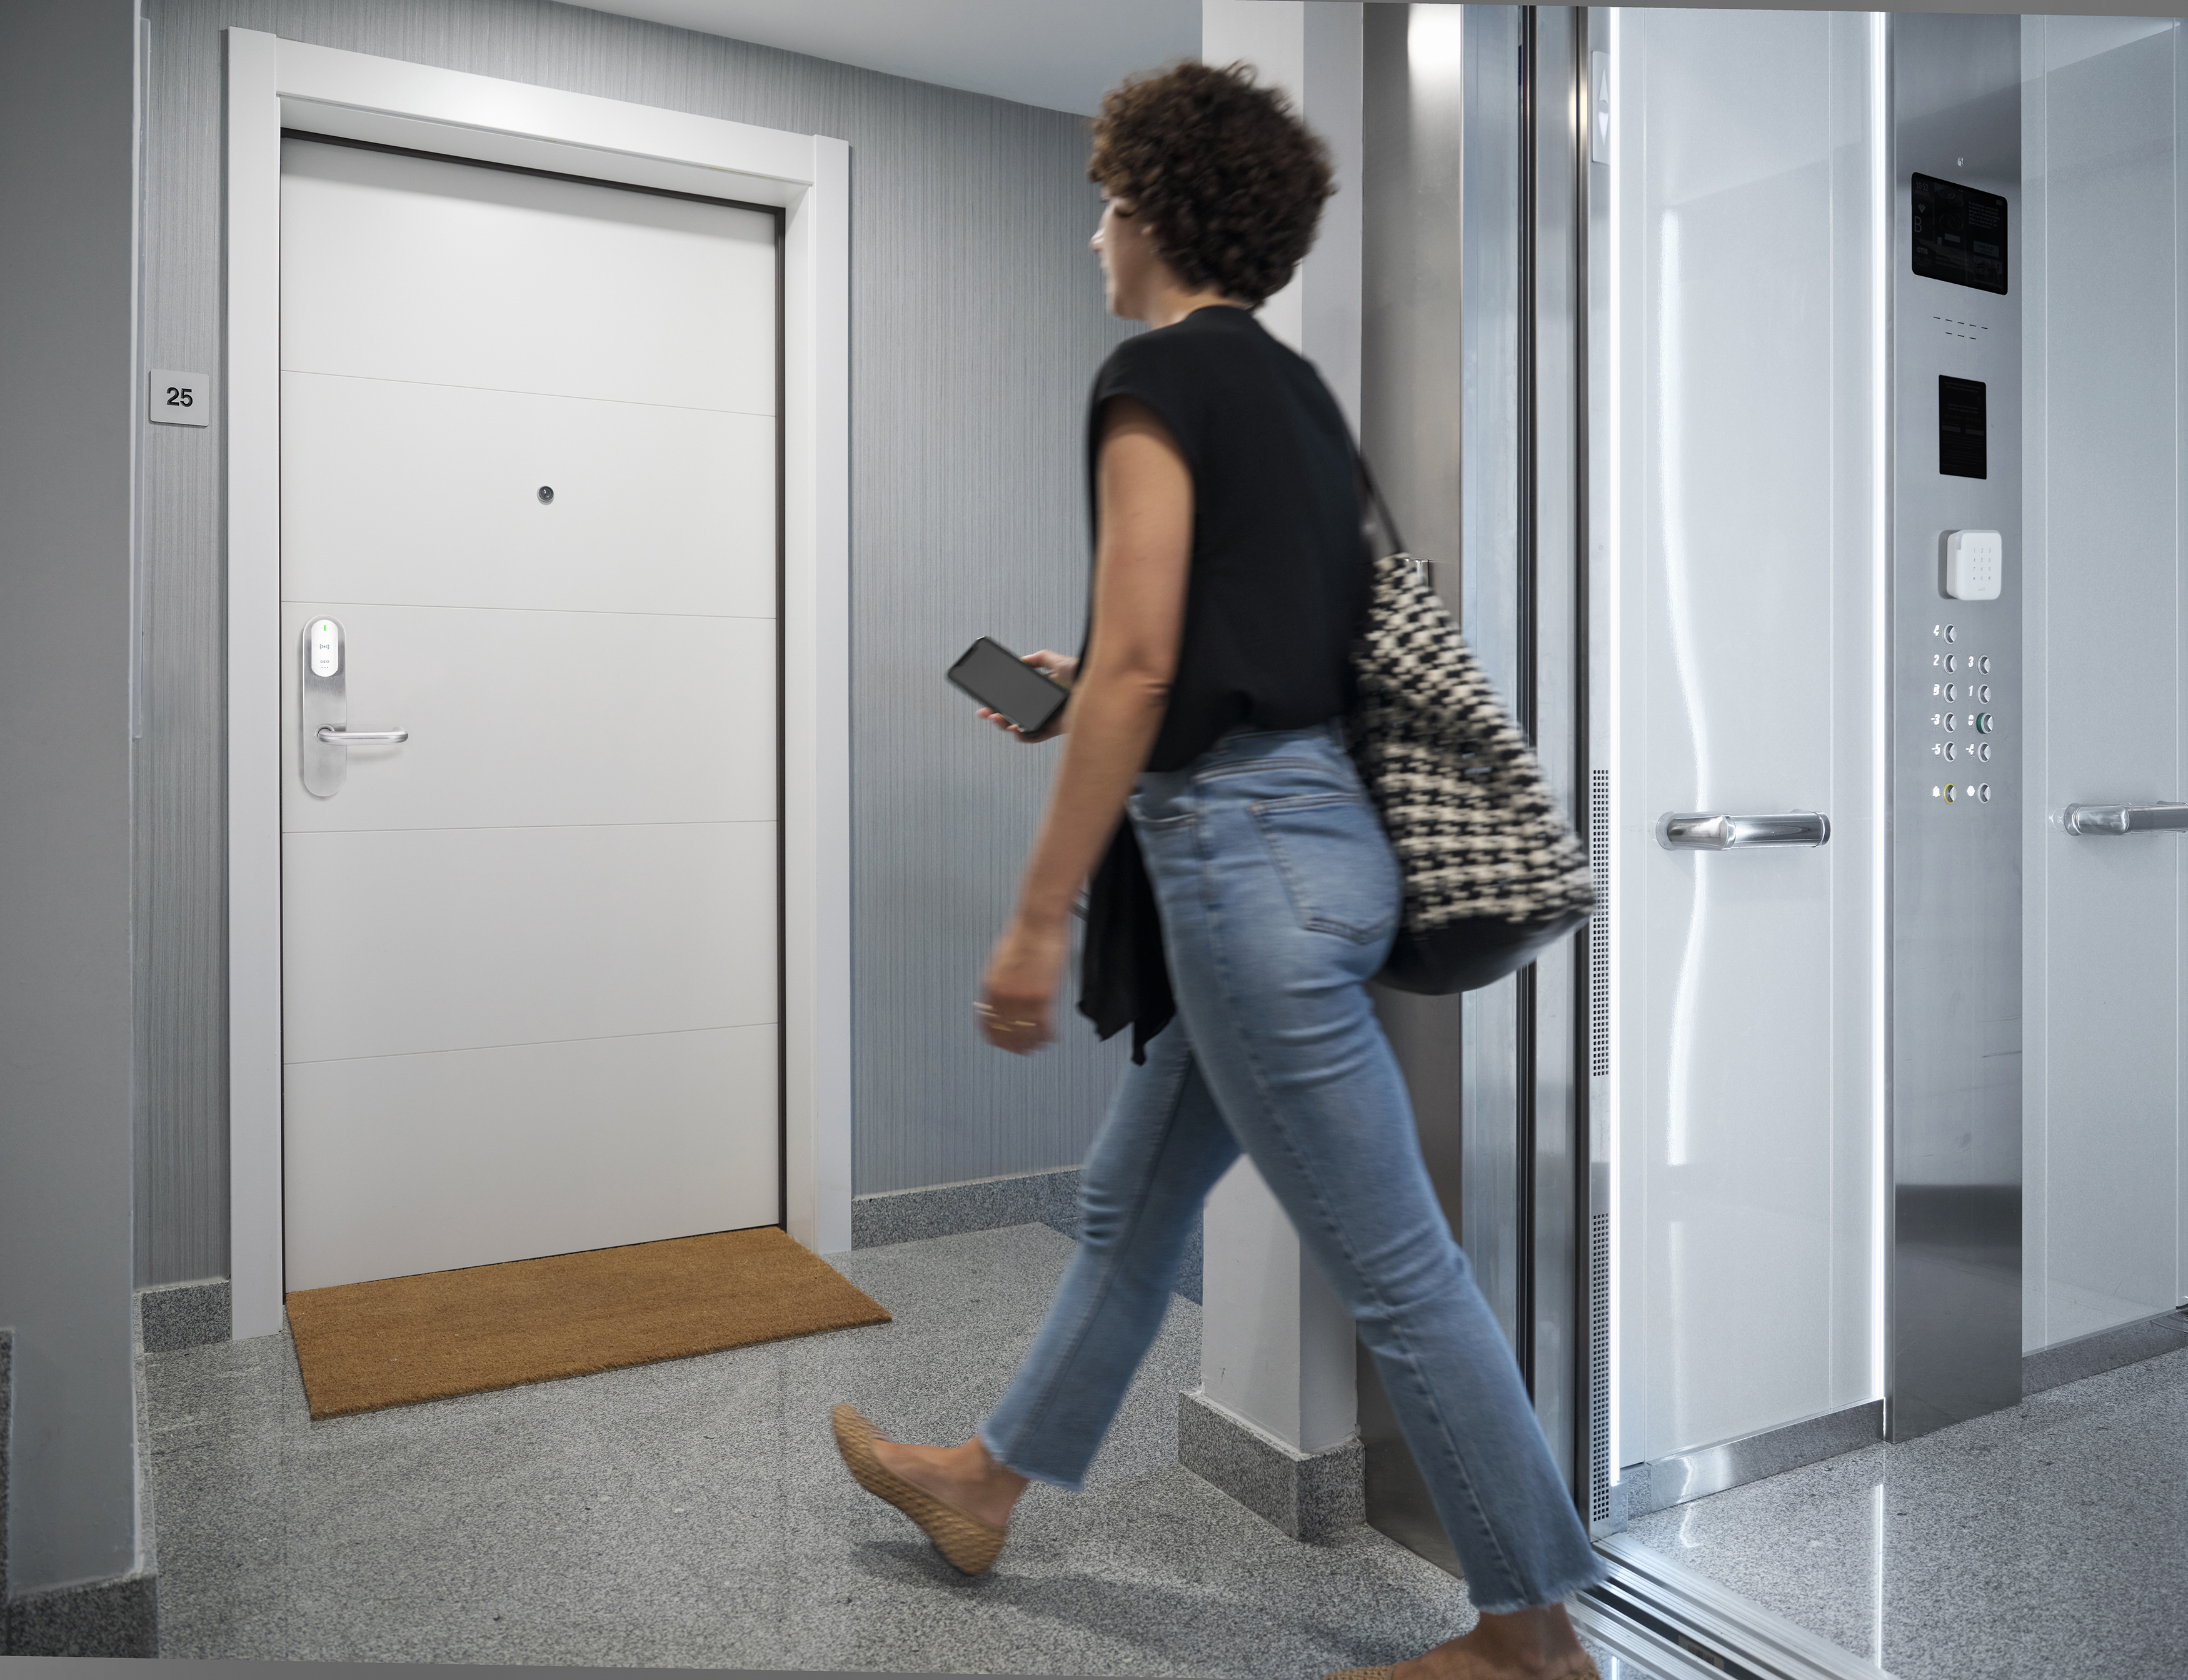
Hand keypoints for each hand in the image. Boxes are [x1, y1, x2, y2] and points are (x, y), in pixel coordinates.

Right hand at [976, 650, 1077, 743]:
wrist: (1099, 684)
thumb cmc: (1084, 672)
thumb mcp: (1058, 660)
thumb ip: (1039, 658)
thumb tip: (1021, 660)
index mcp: (1047, 693)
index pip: (1019, 699)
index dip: (1003, 701)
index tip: (989, 700)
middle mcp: (1048, 707)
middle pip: (1018, 714)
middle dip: (998, 714)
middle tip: (984, 712)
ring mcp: (1052, 719)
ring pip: (1024, 727)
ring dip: (1006, 725)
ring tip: (995, 719)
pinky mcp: (1058, 730)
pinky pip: (1037, 737)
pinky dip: (1023, 736)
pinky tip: (1014, 730)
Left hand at [976, 915, 1069, 1053]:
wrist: (1038, 923)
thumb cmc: (1023, 935)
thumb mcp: (999, 960)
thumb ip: (998, 982)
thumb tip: (998, 997)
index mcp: (991, 986)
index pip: (987, 1022)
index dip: (995, 1037)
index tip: (1000, 1043)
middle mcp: (1004, 995)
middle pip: (1006, 1031)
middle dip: (1014, 1045)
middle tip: (1021, 1051)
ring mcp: (1023, 997)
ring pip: (1026, 1032)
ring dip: (1033, 1042)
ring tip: (1038, 1046)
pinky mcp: (1043, 996)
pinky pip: (1044, 1024)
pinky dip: (1048, 1034)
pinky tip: (1052, 1037)